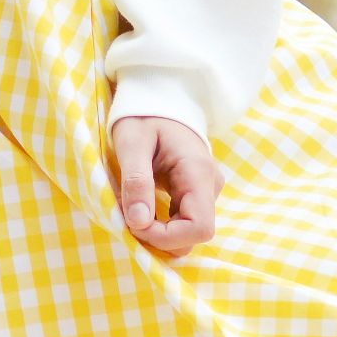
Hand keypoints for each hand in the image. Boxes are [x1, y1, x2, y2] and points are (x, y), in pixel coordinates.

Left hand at [111, 116, 224, 256]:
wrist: (159, 98)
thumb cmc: (143, 117)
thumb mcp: (132, 143)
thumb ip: (136, 182)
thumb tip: (138, 223)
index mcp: (198, 173)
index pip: (198, 228)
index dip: (166, 237)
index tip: (134, 223)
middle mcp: (210, 186)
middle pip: (193, 235)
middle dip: (158, 236)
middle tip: (126, 215)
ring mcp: (206, 191)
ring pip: (187, 232)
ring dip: (157, 232)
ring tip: (131, 207)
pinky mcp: (196, 194)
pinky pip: (182, 222)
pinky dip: (159, 224)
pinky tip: (140, 206)